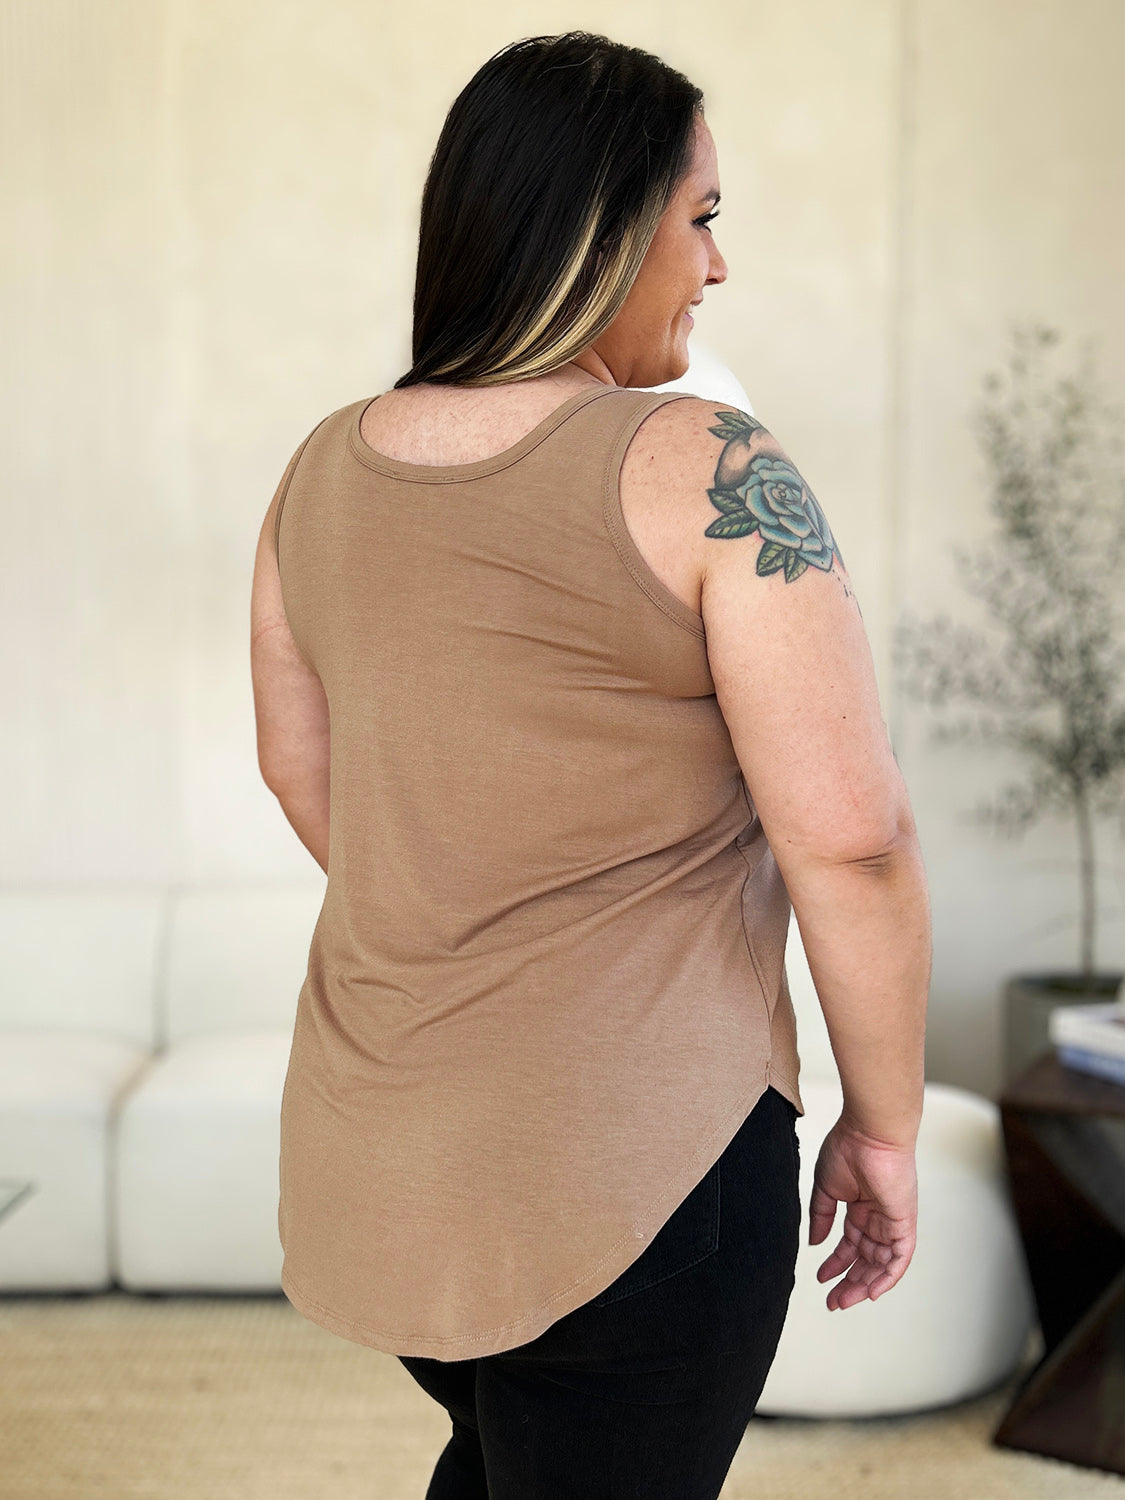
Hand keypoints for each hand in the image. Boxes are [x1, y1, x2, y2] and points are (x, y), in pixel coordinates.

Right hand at [807, 1115, 917, 1310]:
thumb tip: (815, 1244)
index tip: (820, 1279)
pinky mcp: (904, 1222)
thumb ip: (821, 1217)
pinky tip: (872, 1292)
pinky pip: (900, 1258)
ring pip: (881, 1264)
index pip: (850, 1244)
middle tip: (833, 1301)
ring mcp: (892, 1221)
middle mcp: (877, 1217)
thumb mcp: (826, 1187)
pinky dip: (888, 1277)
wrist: (869, 1132)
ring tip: (844, 1300)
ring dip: (864, 1285)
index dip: (836, 1263)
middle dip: (849, 1282)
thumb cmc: (847, 1148)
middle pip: (866, 1260)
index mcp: (859, 1207)